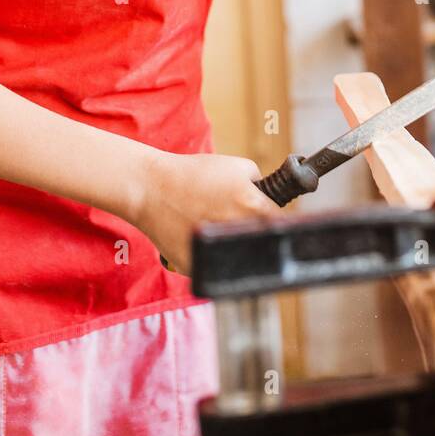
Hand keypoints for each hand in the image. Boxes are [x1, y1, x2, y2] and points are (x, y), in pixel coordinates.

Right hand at [128, 149, 280, 276]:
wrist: (151, 188)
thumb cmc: (194, 174)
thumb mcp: (239, 166)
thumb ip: (261, 184)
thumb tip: (270, 201)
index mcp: (255, 210)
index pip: (283, 226)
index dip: (278, 222)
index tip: (272, 222)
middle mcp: (240, 236)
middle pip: (261, 244)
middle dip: (256, 234)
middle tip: (241, 222)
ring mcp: (219, 257)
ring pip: (239, 260)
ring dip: (235, 248)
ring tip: (217, 229)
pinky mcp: (199, 269)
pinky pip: (214, 268)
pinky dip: (211, 256)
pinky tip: (199, 239)